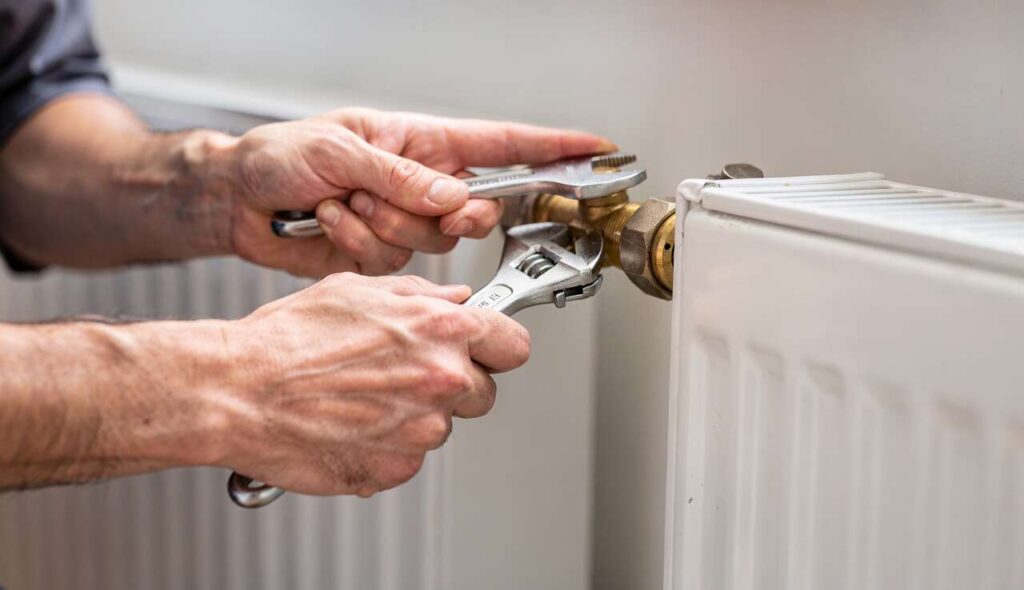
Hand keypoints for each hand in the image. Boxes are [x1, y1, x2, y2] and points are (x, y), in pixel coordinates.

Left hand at [212, 108, 614, 276]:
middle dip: (449, 213)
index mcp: (422, 142)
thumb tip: (451, 197)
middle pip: (476, 208)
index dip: (549, 147)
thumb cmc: (282, 155)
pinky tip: (333, 222)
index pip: (500, 144)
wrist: (239, 200)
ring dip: (384, 225)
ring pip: (434, 242)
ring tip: (346, 202)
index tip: (590, 148)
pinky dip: (361, 245)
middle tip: (415, 203)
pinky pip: (398, 264)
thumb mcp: (341, 149)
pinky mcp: (382, 254)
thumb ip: (402, 176)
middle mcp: (421, 182)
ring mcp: (403, 220)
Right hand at [216, 273, 529, 496]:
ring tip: (363, 396)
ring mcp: (421, 431)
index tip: (490, 349)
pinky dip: (388, 446)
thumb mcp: (360, 290)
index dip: (499, 346)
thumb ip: (422, 295)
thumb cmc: (288, 339)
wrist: (239, 391)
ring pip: (443, 426)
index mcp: (441, 329)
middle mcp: (440, 381)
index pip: (514, 344)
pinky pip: (409, 458)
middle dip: (455, 383)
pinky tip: (351, 423)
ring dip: (416, 415)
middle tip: (406, 374)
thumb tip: (457, 299)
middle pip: (484, 391)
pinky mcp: (396, 469)